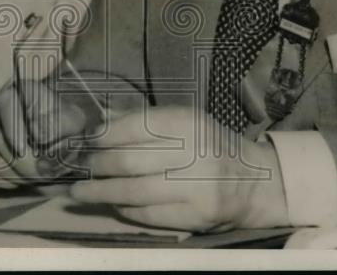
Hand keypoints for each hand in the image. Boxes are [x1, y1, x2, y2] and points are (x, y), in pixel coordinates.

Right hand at [0, 70, 143, 187]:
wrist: (58, 133)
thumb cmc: (66, 125)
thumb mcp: (73, 122)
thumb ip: (58, 125)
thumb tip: (36, 134)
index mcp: (21, 88)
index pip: (6, 103)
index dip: (14, 129)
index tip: (26, 151)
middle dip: (21, 164)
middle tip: (42, 177)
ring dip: (13, 176)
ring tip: (33, 180)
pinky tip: (16, 181)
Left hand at [69, 106, 287, 232]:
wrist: (256, 181)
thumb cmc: (211, 145)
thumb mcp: (185, 122)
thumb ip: (144, 120)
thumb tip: (101, 121)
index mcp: (189, 122)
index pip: (136, 127)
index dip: (106, 135)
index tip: (88, 140)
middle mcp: (194, 152)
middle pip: (130, 161)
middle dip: (98, 165)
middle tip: (81, 167)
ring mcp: (196, 187)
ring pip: (134, 191)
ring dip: (102, 192)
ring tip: (80, 192)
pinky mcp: (196, 216)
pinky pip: (149, 214)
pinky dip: (125, 210)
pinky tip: (113, 205)